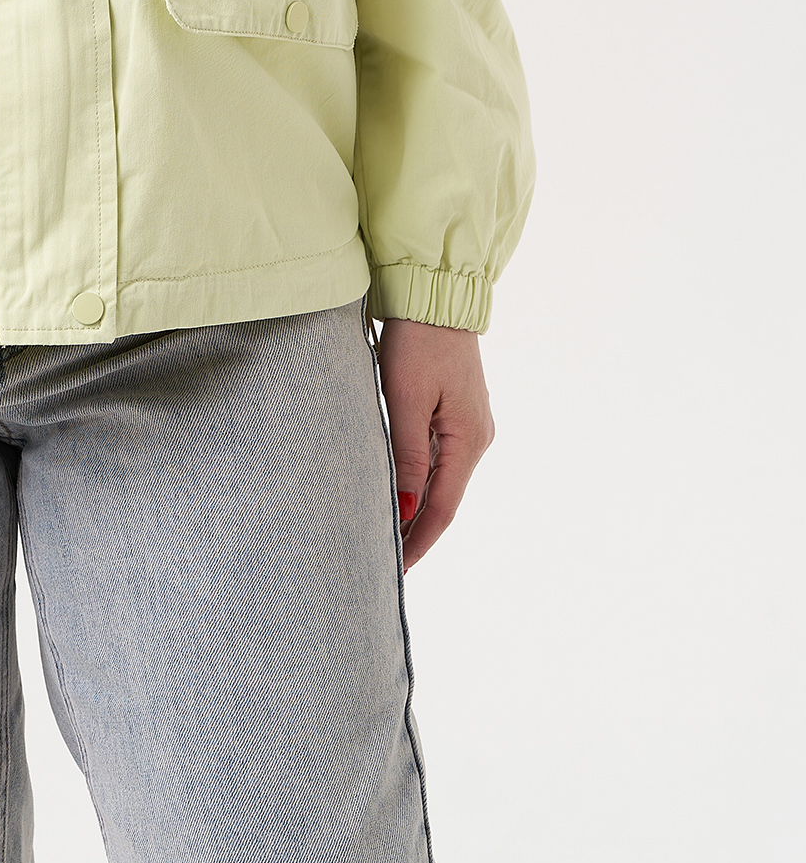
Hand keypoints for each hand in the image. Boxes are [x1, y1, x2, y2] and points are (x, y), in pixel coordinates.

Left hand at [375, 319, 494, 570]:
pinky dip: (421, 480)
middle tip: (386, 562)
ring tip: (388, 534)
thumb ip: (408, 455)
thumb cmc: (417, 341)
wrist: (434, 292)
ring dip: (418, 507)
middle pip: (445, 498)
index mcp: (469, 439)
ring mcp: (469, 423)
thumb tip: (407, 508)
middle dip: (417, 530)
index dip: (419, 541)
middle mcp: (477, 437)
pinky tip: (402, 491)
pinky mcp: (457, 409)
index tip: (396, 570)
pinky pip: (439, 457)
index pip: (443, 508)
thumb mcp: (406, 399)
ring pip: (442, 479)